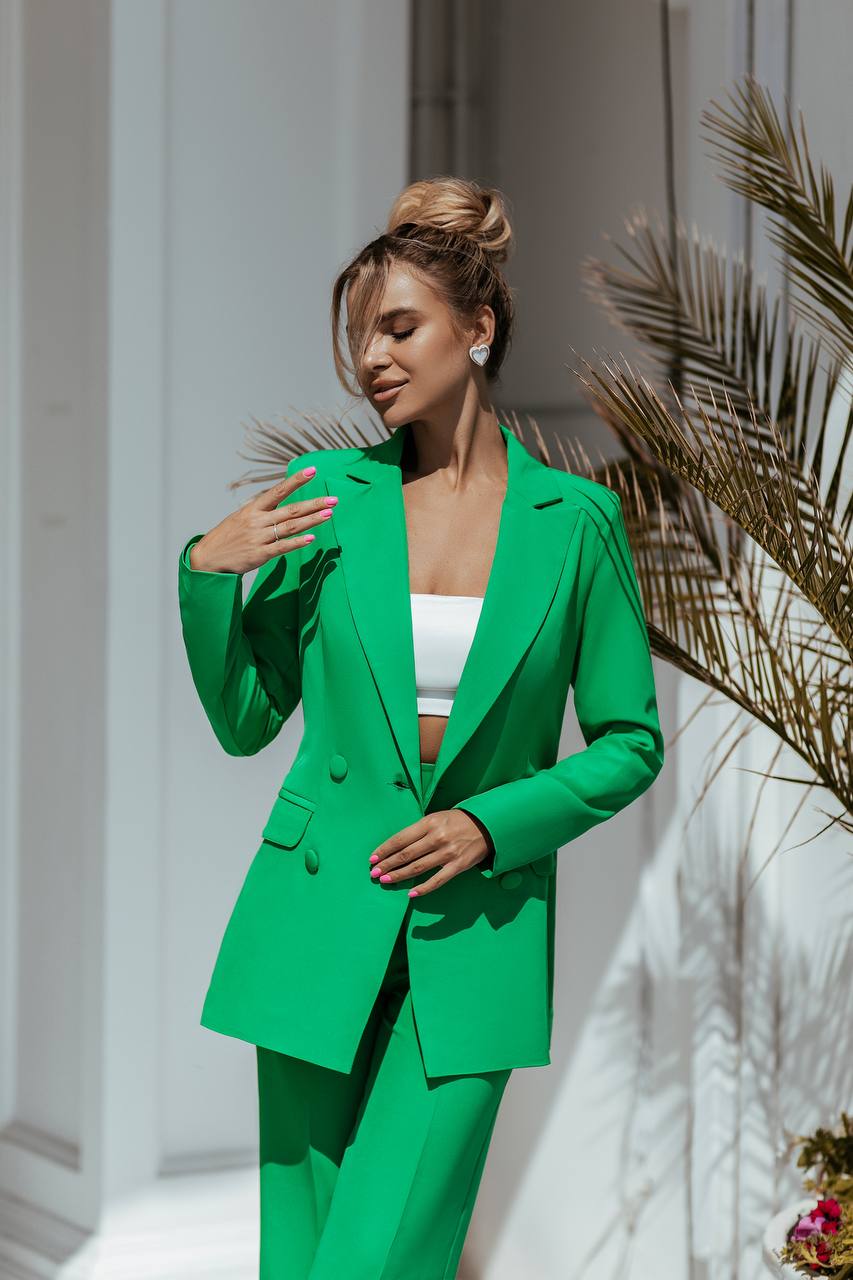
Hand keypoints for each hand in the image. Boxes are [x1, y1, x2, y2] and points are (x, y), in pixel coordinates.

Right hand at [189, 465, 336, 574]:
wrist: (208, 558)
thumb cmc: (228, 536)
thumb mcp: (241, 517)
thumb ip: (262, 511)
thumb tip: (282, 502)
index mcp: (253, 509)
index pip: (278, 490)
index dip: (296, 480)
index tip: (313, 470)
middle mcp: (257, 521)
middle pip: (291, 510)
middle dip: (314, 504)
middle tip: (334, 499)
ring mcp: (259, 538)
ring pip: (290, 527)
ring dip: (312, 520)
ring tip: (329, 514)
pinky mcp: (260, 555)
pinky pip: (282, 547)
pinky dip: (298, 543)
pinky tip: (312, 538)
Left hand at [368, 809, 493, 896]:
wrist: (486, 824)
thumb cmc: (457, 821)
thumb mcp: (436, 818)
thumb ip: (419, 830)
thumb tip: (397, 846)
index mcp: (429, 823)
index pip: (400, 839)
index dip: (385, 850)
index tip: (372, 859)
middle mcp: (437, 837)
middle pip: (406, 854)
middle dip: (387, 864)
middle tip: (374, 873)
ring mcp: (448, 852)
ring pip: (417, 867)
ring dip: (399, 875)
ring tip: (386, 880)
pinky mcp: (458, 866)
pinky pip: (437, 880)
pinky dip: (423, 888)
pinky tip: (411, 893)